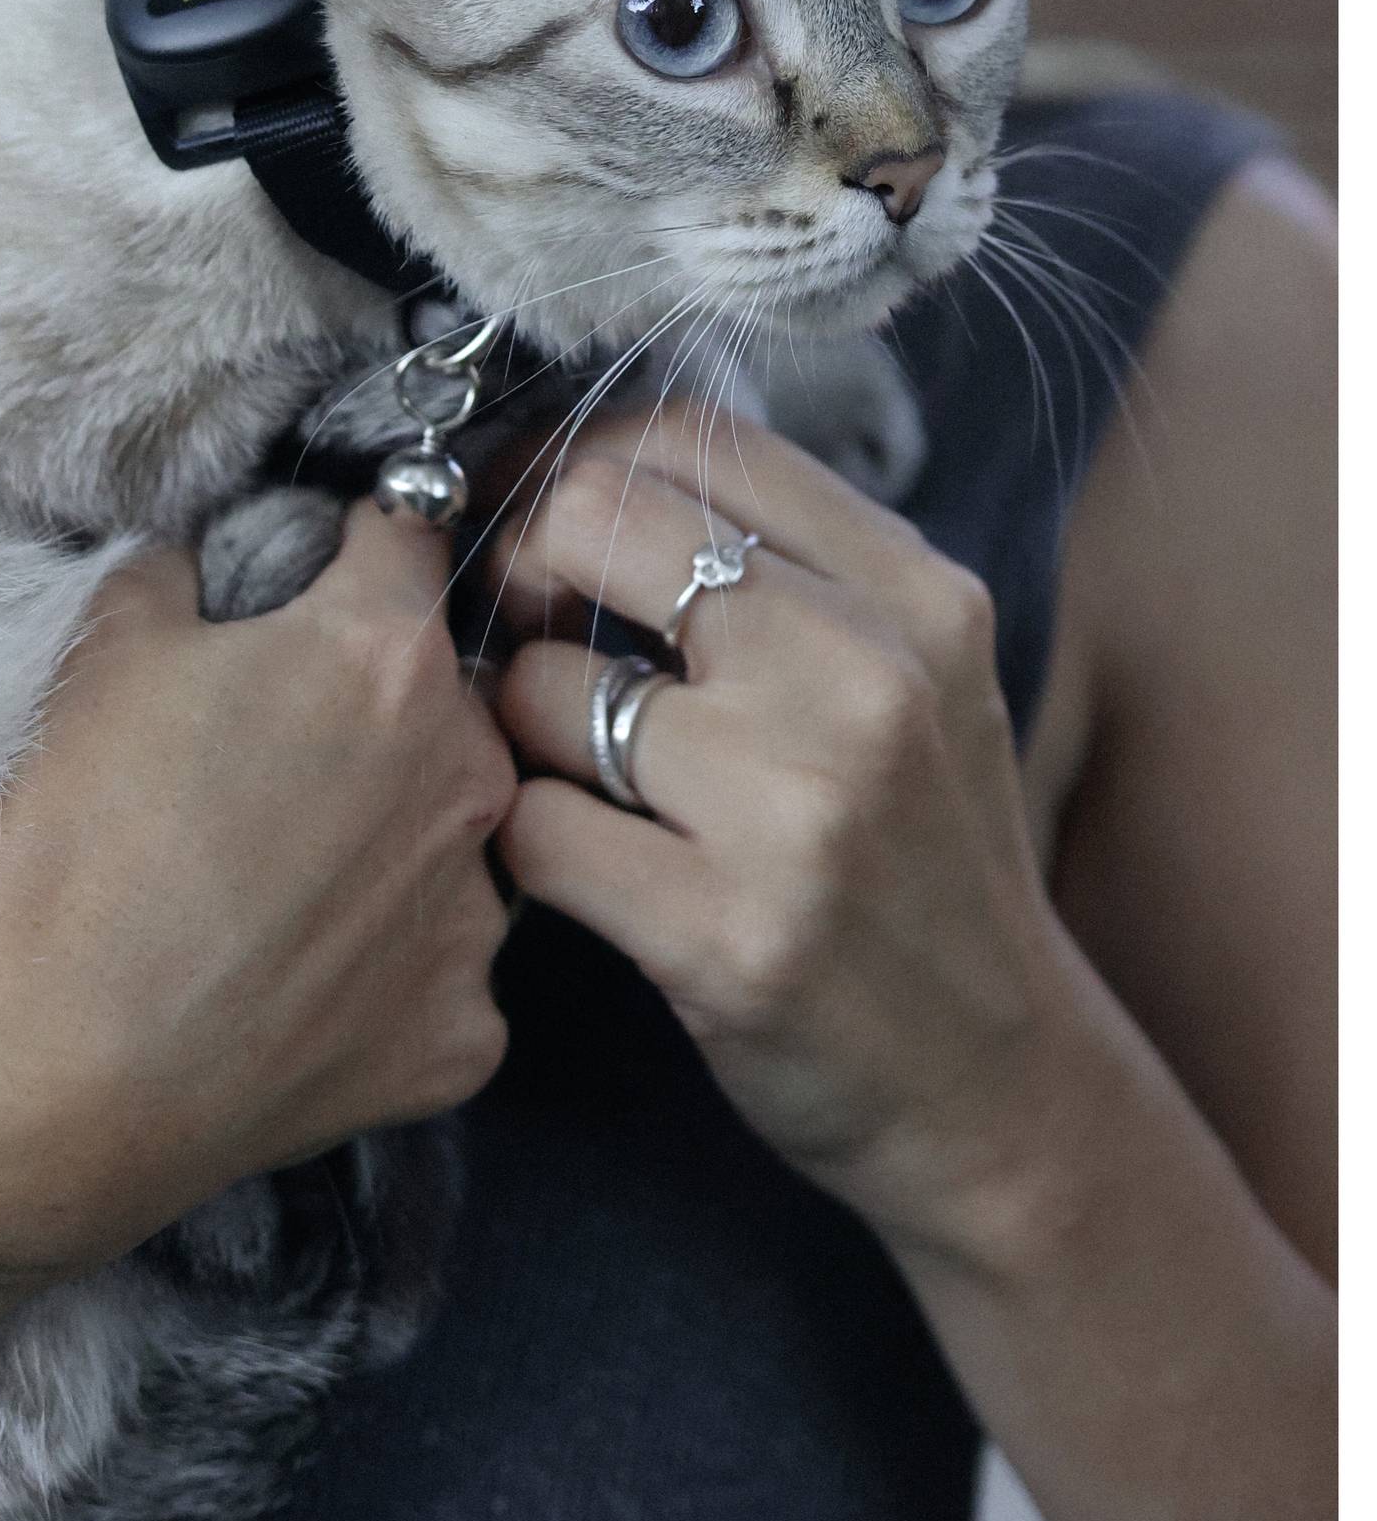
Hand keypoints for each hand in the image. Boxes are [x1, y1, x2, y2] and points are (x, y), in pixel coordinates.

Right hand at [0, 502, 515, 1287]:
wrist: (49, 1064)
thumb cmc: (79, 840)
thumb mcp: (109, 648)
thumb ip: (183, 575)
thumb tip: (203, 567)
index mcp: (392, 655)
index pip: (411, 540)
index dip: (358, 547)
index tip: (327, 570)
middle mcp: (470, 775)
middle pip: (443, 703)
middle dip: (375, 713)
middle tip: (272, 762)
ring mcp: (476, 917)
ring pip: (450, 841)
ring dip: (390, 844)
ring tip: (277, 888)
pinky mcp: (462, 1036)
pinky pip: (439, 974)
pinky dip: (383, 973)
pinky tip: (293, 986)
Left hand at [487, 403, 1088, 1268]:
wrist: (1001, 1084)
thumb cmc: (919, 860)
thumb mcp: (911, 676)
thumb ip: (785, 567)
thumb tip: (590, 475)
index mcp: (911, 594)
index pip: (689, 436)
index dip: (576, 461)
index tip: (542, 520)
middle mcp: (864, 677)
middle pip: (596, 522)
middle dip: (523, 570)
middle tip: (524, 633)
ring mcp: (796, 809)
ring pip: (541, 686)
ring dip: (519, 729)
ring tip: (570, 770)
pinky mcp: (724, 935)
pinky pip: (533, 829)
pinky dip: (525, 843)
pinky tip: (579, 864)